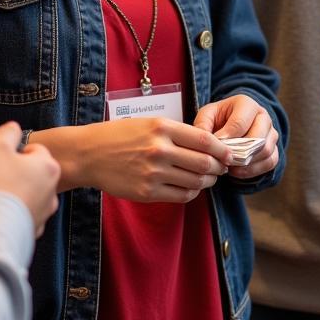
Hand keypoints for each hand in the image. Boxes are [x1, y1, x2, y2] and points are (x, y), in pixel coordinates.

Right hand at [0, 121, 60, 236]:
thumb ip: (7, 133)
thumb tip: (13, 128)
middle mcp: (48, 192)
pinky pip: (2, 218)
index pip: (34, 151)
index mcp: (47, 167)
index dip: (14, 151)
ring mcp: (38, 215)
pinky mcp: (24, 234)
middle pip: (19, 177)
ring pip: (8, 198)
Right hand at [47, 119, 233, 203]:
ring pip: (195, 182)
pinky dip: (191, 193)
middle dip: (218, 168)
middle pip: (204, 163)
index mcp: (162, 127)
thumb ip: (177, 132)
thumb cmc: (121, 135)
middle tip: (221, 168)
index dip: (223, 149)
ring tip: (207, 178)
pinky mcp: (146, 192)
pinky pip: (180, 196)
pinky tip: (190, 188)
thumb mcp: (149, 123)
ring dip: (206, 182)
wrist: (90, 154)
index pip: (205, 140)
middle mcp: (160, 149)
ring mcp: (153, 173)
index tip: (229, 153)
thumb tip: (209, 145)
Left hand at [193, 93, 279, 179]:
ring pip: (266, 150)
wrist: (232, 125)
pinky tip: (237, 170)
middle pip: (258, 137)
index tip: (215, 147)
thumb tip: (205, 140)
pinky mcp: (274, 148)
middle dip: (238, 152)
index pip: (240, 123)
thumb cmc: (218, 119)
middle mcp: (263, 116)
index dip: (227, 138)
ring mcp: (271, 132)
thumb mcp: (207, 116)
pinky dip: (253, 170)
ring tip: (228, 165)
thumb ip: (202, 125)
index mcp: (246, 103)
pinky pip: (270, 162)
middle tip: (223, 160)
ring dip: (246, 162)